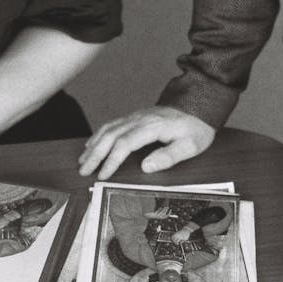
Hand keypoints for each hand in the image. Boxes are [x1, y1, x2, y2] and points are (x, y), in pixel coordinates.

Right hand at [78, 107, 216, 179]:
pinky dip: (98, 135)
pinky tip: (92, 144)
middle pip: (111, 136)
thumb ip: (169, 156)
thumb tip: (146, 166)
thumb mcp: (190, 146)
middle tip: (83, 170)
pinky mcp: (135, 117)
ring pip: (108, 129)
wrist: (199, 106)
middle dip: (95, 155)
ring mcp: (136, 116)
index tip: (103, 175)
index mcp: (153, 127)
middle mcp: (140, 119)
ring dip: (93, 145)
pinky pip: (112, 124)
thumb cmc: (196, 128)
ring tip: (83, 160)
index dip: (111, 160)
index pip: (125, 143)